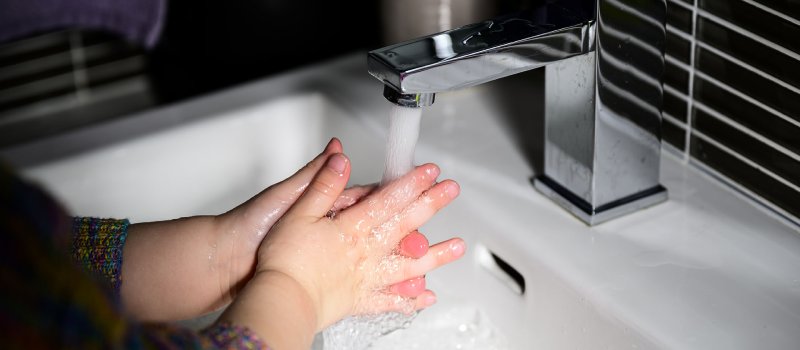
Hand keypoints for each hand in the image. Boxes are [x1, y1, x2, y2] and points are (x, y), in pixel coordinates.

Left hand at [122, 138, 396, 320]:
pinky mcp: (324, 275)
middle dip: (406, 235)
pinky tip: (398, 292)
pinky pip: (360, 281)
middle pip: (380, 229)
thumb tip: (336, 149)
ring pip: (375, 257)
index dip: (396, 200)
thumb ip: (314, 175)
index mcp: (326, 202)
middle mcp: (332, 226)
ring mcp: (330, 252)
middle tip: (424, 244)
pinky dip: (382, 286)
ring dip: (399, 264)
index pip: (371, 199)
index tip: (418, 201)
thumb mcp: (286, 195)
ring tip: (421, 271)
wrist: (227, 262)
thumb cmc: (252, 225)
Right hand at [260, 154, 463, 325]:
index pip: (388, 199)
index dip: (411, 182)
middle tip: (451, 191)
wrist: (280, 301)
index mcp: (351, 228)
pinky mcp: (361, 301)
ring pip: (410, 265)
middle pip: (405, 225)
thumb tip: (341, 159)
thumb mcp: (297, 212)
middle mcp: (366, 252)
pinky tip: (427, 297)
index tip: (430, 171)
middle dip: (430, 204)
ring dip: (437, 255)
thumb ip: (323, 185)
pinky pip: (392, 301)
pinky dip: (410, 299)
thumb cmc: (285, 260)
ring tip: (457, 246)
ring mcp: (367, 278)